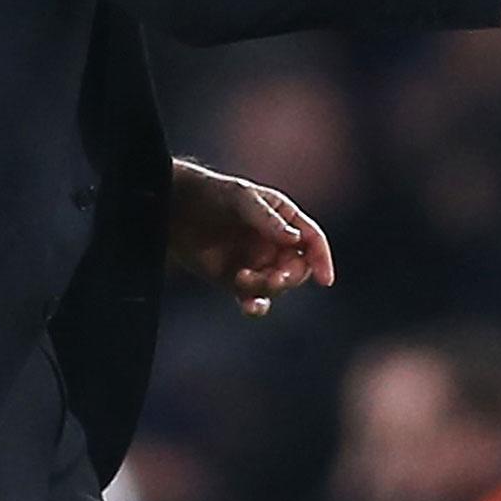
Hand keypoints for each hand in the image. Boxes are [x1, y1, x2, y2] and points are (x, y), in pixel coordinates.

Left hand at [166, 160, 335, 317]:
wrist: (176, 209)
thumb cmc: (213, 194)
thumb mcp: (242, 199)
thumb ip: (268, 219)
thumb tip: (295, 239)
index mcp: (284, 219)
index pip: (312, 240)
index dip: (321, 258)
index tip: (325, 279)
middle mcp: (274, 243)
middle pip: (298, 268)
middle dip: (289, 276)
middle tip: (273, 278)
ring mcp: (256, 263)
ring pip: (276, 286)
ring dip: (266, 287)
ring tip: (241, 278)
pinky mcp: (235, 281)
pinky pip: (254, 299)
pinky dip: (256, 306)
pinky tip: (251, 307)